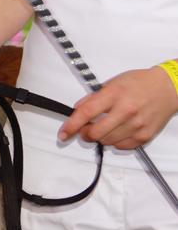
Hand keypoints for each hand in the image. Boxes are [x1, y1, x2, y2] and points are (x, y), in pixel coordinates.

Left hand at [58, 67, 177, 148]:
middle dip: (85, 134)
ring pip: (107, 142)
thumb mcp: (113, 83)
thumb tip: (77, 110)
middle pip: (96, 133)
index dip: (71, 125)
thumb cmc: (139, 83)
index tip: (63, 134)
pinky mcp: (145, 135)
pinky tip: (118, 131)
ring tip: (104, 127)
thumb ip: (93, 97)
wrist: (169, 88)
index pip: (86, 112)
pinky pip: (122, 146)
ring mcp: (137, 125)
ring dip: (100, 138)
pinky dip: (115, 142)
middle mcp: (126, 111)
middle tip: (85, 130)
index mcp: (114, 94)